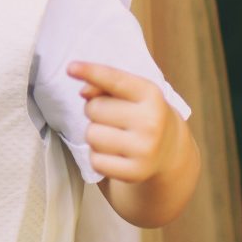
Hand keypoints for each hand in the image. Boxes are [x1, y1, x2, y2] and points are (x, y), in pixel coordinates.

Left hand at [72, 61, 180, 183]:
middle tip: (114, 118)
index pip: (114, 80)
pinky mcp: (135, 173)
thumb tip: (84, 92)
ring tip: (115, 136)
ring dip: (95, 135)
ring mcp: (144, 149)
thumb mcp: (132, 93)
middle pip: (93, 108)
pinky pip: (95, 161)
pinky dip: (99, 157)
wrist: (170, 151)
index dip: (91, 72)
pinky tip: (116, 154)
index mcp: (151, 95)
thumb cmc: (142, 115)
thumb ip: (105, 83)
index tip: (71, 68)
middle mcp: (151, 122)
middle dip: (95, 111)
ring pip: (91, 135)